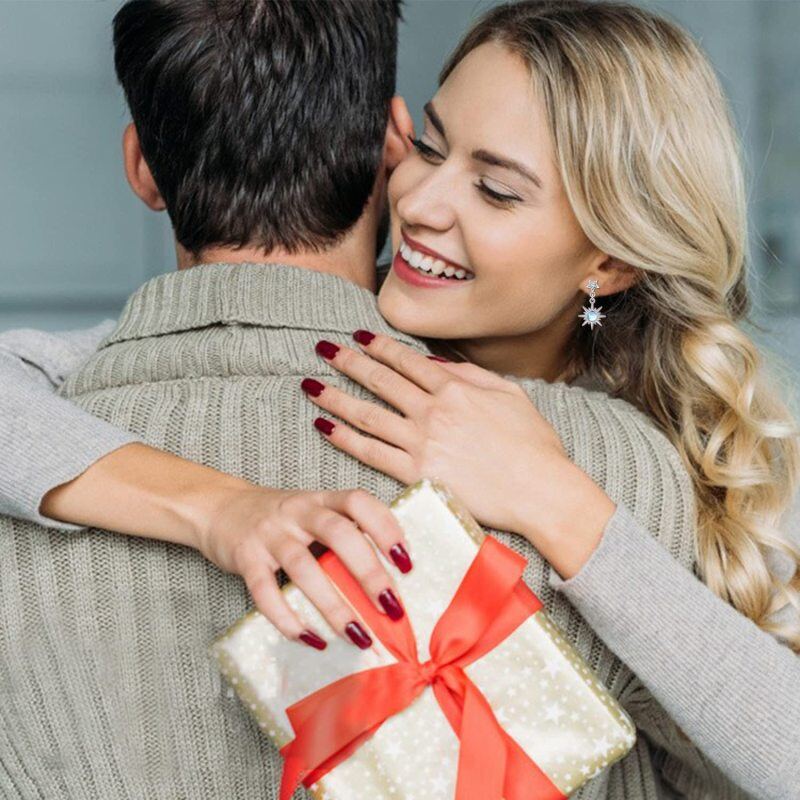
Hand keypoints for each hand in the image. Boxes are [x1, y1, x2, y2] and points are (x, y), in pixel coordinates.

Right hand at [197, 483, 413, 649]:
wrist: (218, 507)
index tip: (406, 562)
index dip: (386, 528)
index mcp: (321, 498)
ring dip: (334, 605)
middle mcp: (298, 510)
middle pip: (339, 534)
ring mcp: (270, 533)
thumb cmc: (280, 519)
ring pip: (304, 567)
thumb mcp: (314, 512)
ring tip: (357, 635)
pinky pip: (265, 591)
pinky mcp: (245, 557)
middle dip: (368, 572)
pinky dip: (288, 618)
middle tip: (391, 608)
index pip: (359, 502)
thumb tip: (389, 579)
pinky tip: (310, 639)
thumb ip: (345, 534)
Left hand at [306, 331, 590, 540]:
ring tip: (310, 385)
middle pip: (380, 381)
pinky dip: (345, 438)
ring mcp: (422, 442)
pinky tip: (324, 425)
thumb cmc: (533, 444)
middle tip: (322, 349)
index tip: (358, 337)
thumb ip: (470, 374)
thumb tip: (434, 363)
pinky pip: (371, 453)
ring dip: (335, 397)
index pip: (406, 361)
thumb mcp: (509, 394)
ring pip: (367, 414)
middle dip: (348, 362)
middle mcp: (433, 411)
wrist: (541, 491)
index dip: (378, 347)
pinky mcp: (416, 475)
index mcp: (455, 389)